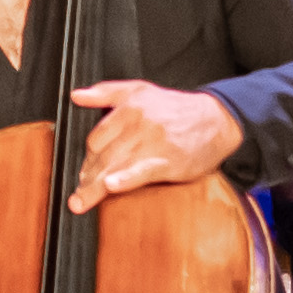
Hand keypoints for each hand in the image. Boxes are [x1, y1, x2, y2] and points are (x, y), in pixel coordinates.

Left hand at [63, 80, 246, 209]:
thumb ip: (105, 92)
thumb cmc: (176, 108)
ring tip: (79, 202)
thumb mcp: (139, 90)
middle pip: (102, 156)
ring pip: (115, 167)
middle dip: (87, 178)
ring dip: (94, 188)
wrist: (216, 120)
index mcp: (128, 108)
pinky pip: (142, 172)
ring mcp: (153, 143)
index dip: (87, 158)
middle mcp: (138, 125)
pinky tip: (112, 186)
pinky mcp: (168, 161)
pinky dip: (126, 179)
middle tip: (77, 195)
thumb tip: (76, 95)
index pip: (96, 139)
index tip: (85, 172)